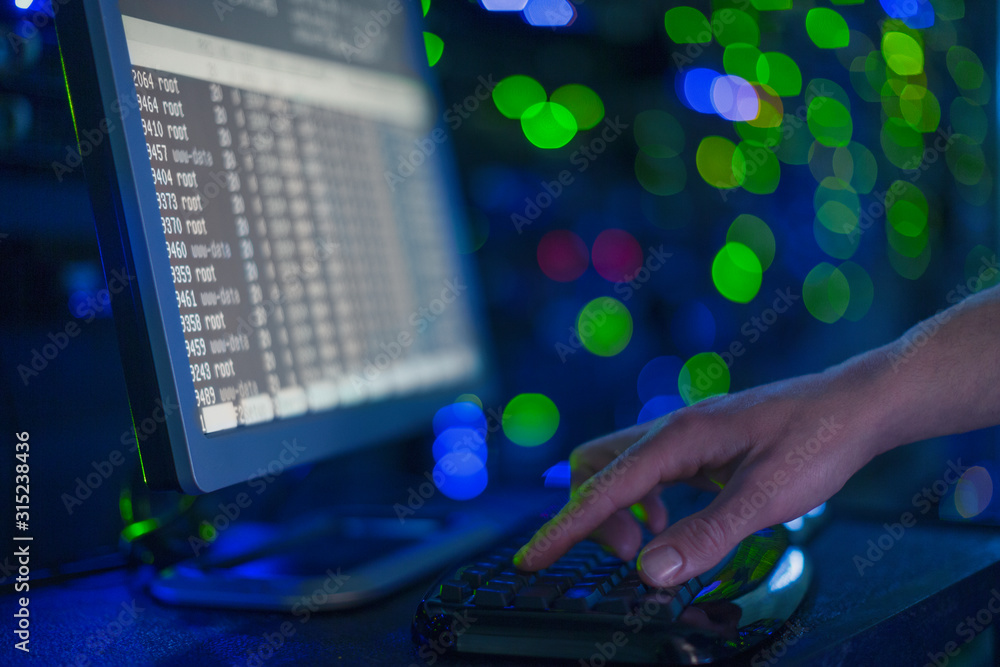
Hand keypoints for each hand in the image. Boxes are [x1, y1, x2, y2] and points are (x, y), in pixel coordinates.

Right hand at [513, 356, 895, 587]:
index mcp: (676, 438)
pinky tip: (680, 521)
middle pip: (595, 468)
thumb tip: (650, 572)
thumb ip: (707, 534)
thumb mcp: (766, 496)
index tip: (530, 560)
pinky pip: (651, 473)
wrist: (856, 405)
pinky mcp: (700, 446)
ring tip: (657, 544)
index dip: (564, 530)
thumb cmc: (817, 441)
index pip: (602, 489)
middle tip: (632, 556)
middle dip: (594, 516)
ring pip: (621, 470)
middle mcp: (670, 431)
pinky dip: (648, 504)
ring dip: (622, 511)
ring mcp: (684, 436)